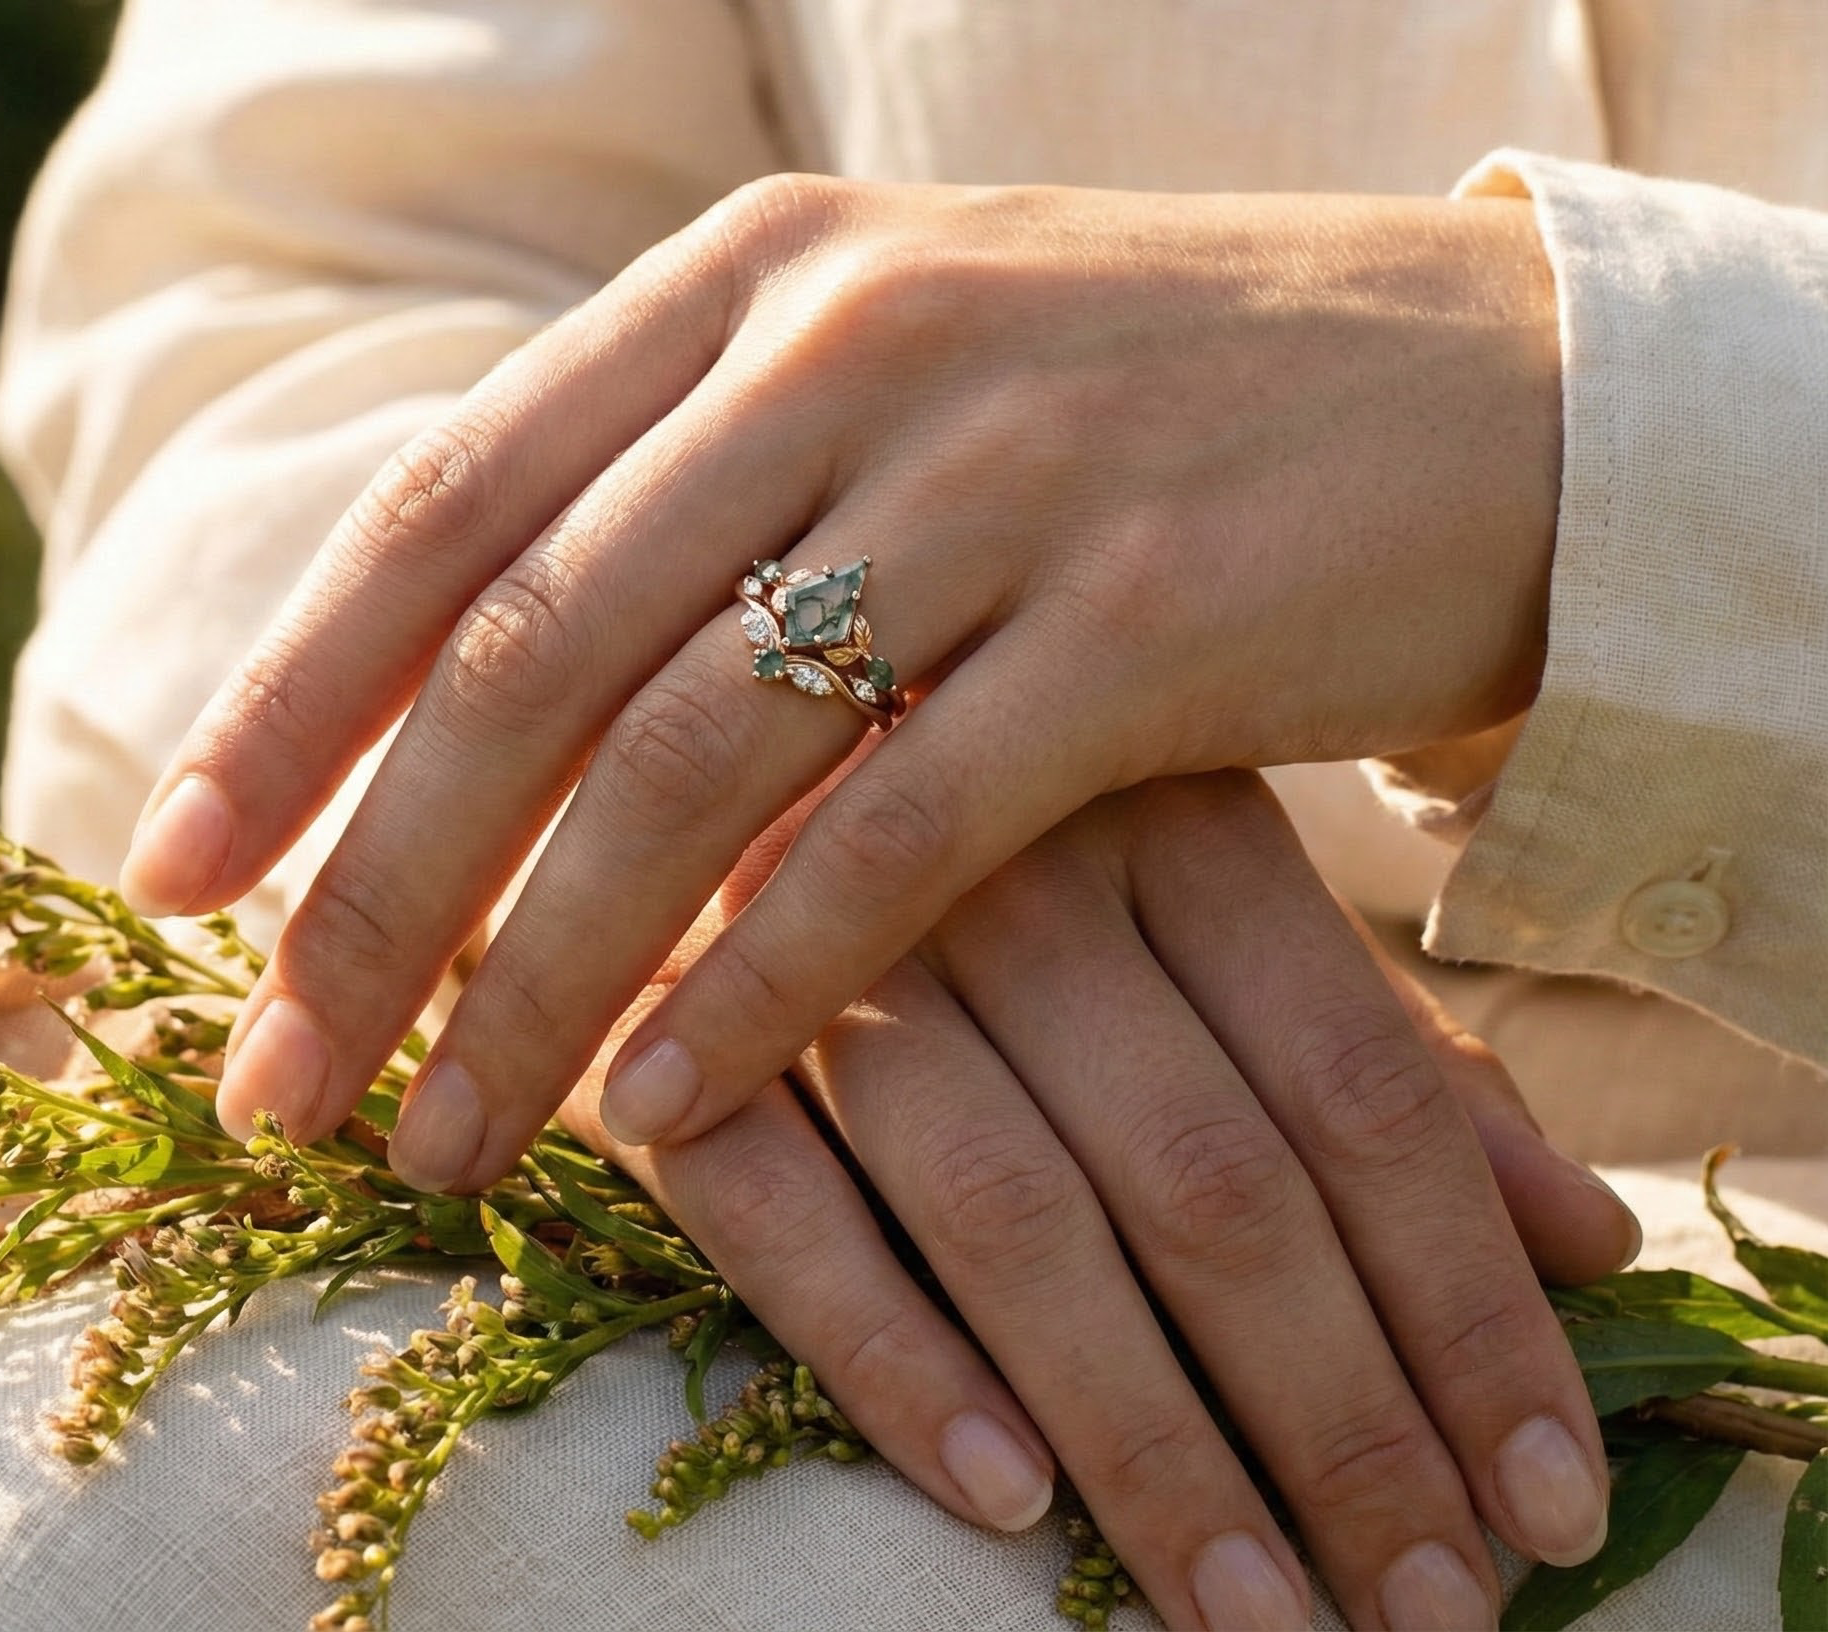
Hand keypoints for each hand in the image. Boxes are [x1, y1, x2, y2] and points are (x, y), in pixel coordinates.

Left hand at [114, 176, 1560, 1167]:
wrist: (1491, 381)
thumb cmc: (1161, 395)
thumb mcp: (904, 367)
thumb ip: (696, 482)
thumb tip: (462, 690)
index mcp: (757, 271)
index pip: (453, 501)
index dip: (293, 698)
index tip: (177, 874)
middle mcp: (853, 341)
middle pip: (533, 655)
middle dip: (374, 888)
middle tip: (274, 1073)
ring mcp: (1005, 471)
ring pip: (688, 761)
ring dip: (542, 975)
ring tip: (444, 1136)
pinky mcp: (1148, 619)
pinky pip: (897, 838)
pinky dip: (764, 986)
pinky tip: (672, 1105)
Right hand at [545, 772, 1632, 1631]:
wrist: (673, 716)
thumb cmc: (982, 820)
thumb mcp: (1201, 882)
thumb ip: (1376, 1046)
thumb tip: (1586, 1237)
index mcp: (1167, 807)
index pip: (1362, 1087)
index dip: (1470, 1308)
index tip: (1554, 1500)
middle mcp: (1010, 866)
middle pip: (1214, 1175)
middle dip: (1341, 1419)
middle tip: (1433, 1617)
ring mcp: (826, 945)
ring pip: (1018, 1214)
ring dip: (1146, 1439)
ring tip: (1260, 1622)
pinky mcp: (670, 1030)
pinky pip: (784, 1214)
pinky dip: (894, 1357)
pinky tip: (1006, 1499)